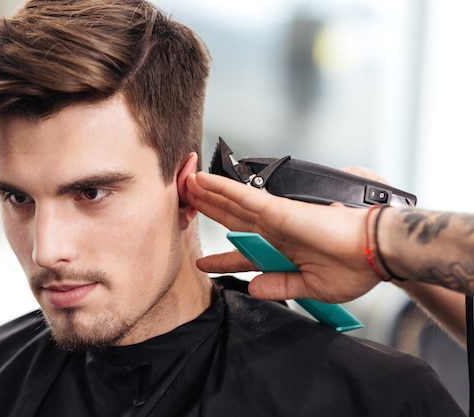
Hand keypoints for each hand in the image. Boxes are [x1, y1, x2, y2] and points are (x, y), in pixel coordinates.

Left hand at [185, 171, 381, 302]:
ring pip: (233, 203)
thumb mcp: (311, 286)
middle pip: (232, 221)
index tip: (202, 263)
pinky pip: (244, 196)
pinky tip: (204, 181)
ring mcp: (275, 218)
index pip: (244, 255)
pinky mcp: (278, 209)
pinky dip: (222, 188)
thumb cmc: (354, 269)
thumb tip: (252, 289)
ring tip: (186, 186)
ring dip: (208, 195)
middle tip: (185, 205)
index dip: (221, 259)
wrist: (376, 253)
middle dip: (208, 213)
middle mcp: (275, 232)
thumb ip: (280, 285)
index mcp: (283, 251)